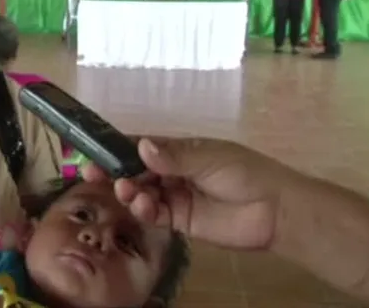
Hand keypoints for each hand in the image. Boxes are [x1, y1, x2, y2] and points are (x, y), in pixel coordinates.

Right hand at [82, 138, 290, 250]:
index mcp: (179, 151)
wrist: (275, 210)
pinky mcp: (179, 221)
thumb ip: (173, 157)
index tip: (94, 151)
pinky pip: (154, 214)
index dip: (118, 149)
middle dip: (114, 172)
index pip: (142, 147)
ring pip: (141, 193)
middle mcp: (172, 172)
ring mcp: (174, 196)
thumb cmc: (245, 173)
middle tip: (93, 174)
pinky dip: (144, 210)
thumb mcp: (209, 158)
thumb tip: (141, 147)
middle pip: (135, 171)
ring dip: (129, 191)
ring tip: (127, 191)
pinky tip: (144, 206)